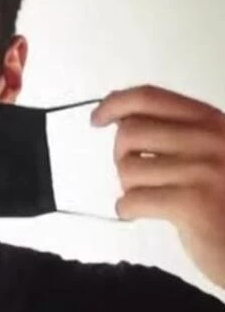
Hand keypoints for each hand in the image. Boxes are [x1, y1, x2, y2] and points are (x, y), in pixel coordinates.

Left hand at [91, 85, 224, 284]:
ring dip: (129, 187)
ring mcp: (204, 171)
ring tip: (150, 198)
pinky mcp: (194, 204)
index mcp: (213, 122)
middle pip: (130, 132)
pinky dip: (128, 209)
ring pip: (128, 168)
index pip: (149, 98)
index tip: (97, 118)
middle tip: (137, 176)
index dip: (115, 104)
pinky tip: (140, 213)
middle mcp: (211, 139)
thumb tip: (121, 119)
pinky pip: (133, 199)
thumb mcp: (210, 154)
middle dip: (122, 156)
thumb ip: (175, 133)